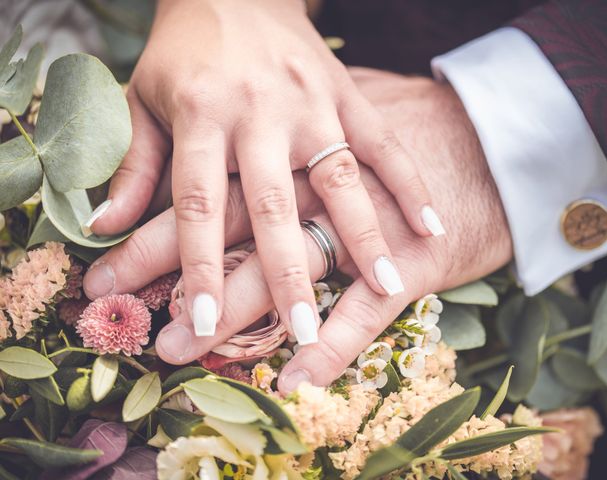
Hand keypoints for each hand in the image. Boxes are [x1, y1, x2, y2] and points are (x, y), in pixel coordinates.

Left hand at [83, 69, 511, 388]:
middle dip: (286, 272)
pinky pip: (382, 141)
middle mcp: (259, 111)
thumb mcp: (144, 98)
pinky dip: (409, 182)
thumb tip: (104, 226)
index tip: (199, 324)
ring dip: (364, 234)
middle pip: (272, 203)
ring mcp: (310, 102)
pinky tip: (431, 224)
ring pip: (339, 176)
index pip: (199, 203)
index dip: (198, 266)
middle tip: (302, 331)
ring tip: (387, 287)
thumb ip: (132, 164)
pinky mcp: (346, 93)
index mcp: (202, 112)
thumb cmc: (186, 52)